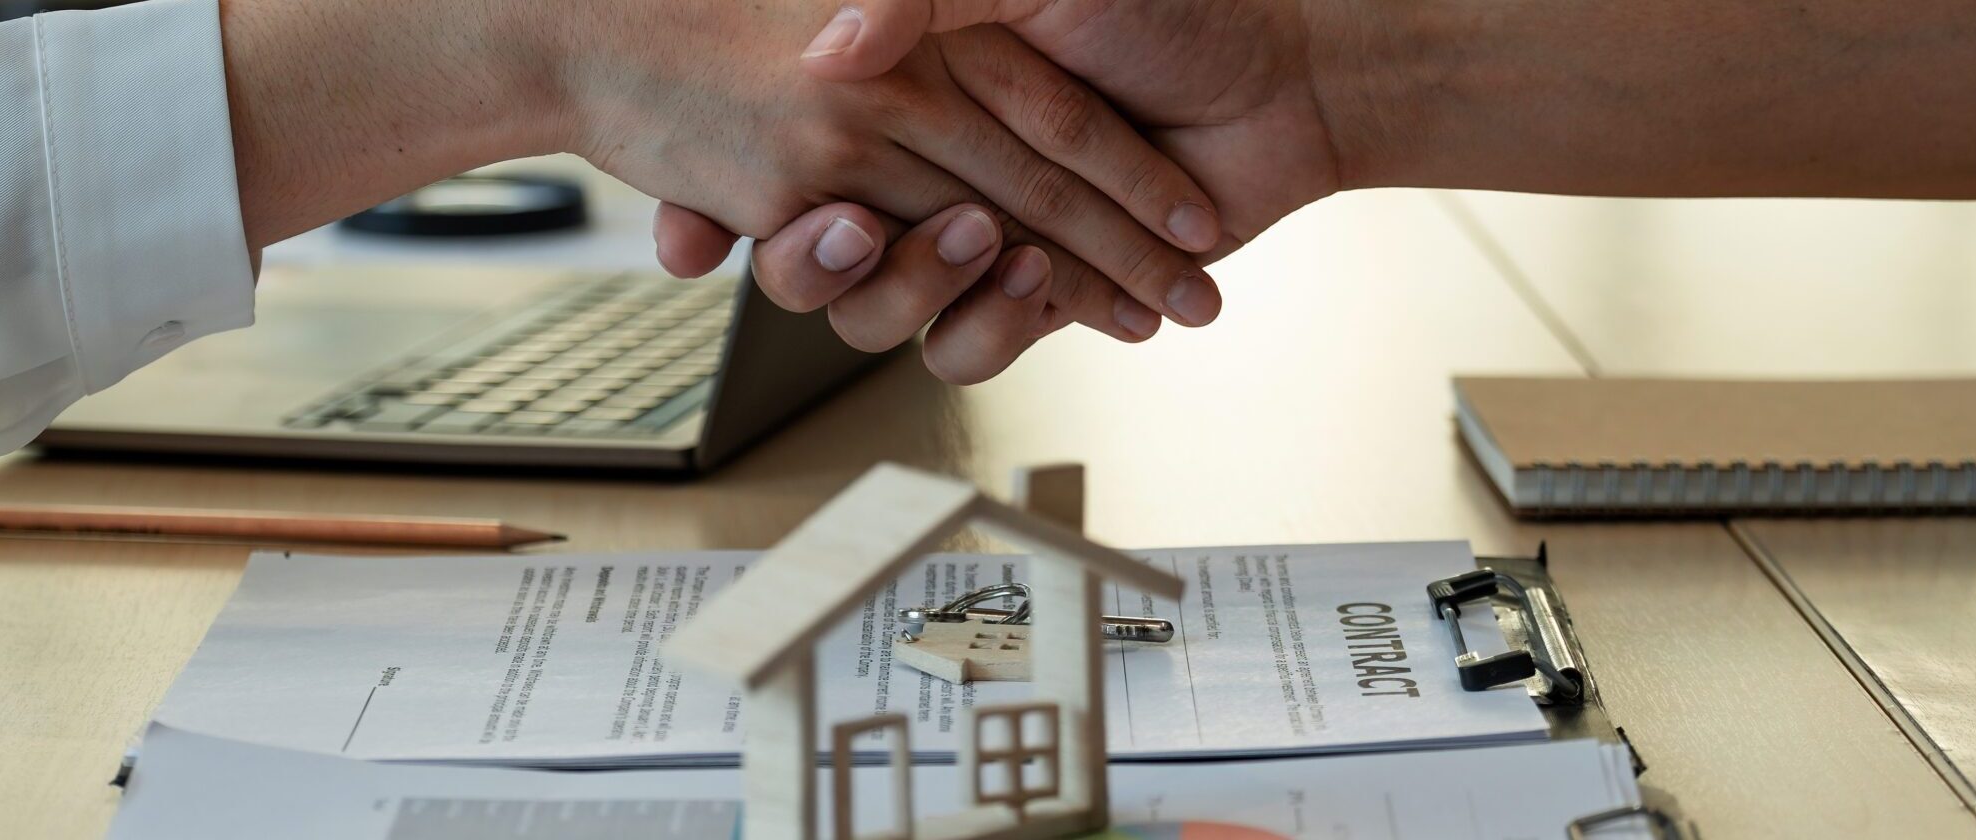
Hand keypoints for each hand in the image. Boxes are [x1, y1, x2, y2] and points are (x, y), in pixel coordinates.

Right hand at [658, 0, 1348, 381]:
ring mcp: (973, 231)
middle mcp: (921, 158)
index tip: (688, 225)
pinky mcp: (1035, 291)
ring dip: (927, 292)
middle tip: (851, 231)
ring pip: (882, 313)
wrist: (1287, 77)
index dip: (725, 196)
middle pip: (817, 249)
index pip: (782, 153)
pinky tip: (1044, 284)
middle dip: (816, 260)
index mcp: (899, 79)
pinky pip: (972, 344)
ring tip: (1001, 248)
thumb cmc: (1165, 2)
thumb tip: (831, 48)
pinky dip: (1002, 326)